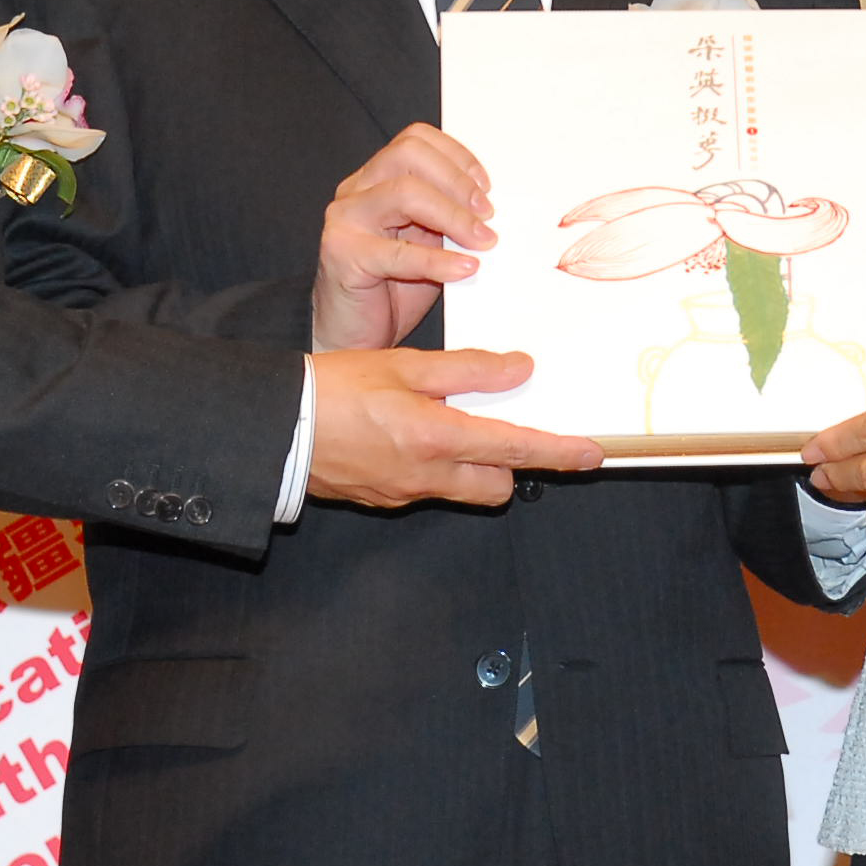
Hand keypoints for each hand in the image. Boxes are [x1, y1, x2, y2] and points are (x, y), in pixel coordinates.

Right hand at [304, 348, 596, 509]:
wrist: (273, 430)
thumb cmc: (333, 389)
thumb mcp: (403, 366)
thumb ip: (466, 370)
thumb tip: (520, 369)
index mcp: (436, 438)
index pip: (515, 449)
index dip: (558, 452)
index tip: (592, 454)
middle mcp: (427, 476)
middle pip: (496, 483)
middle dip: (508, 461)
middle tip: (499, 424)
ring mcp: (405, 493)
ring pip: (462, 487)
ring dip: (470, 463)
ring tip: (445, 421)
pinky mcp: (383, 499)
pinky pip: (427, 486)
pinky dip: (434, 463)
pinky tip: (408, 432)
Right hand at [313, 124, 494, 351]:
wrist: (354, 333)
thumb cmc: (392, 288)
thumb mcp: (428, 242)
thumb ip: (448, 218)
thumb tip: (492, 209)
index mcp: (376, 179)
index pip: (416, 140)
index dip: (457, 156)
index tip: (487, 186)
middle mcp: (356, 190)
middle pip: (408, 155)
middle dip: (457, 182)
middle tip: (488, 214)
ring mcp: (346, 220)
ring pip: (404, 193)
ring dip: (453, 216)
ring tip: (482, 241)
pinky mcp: (343, 254)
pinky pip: (398, 252)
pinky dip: (438, 260)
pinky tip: (464, 269)